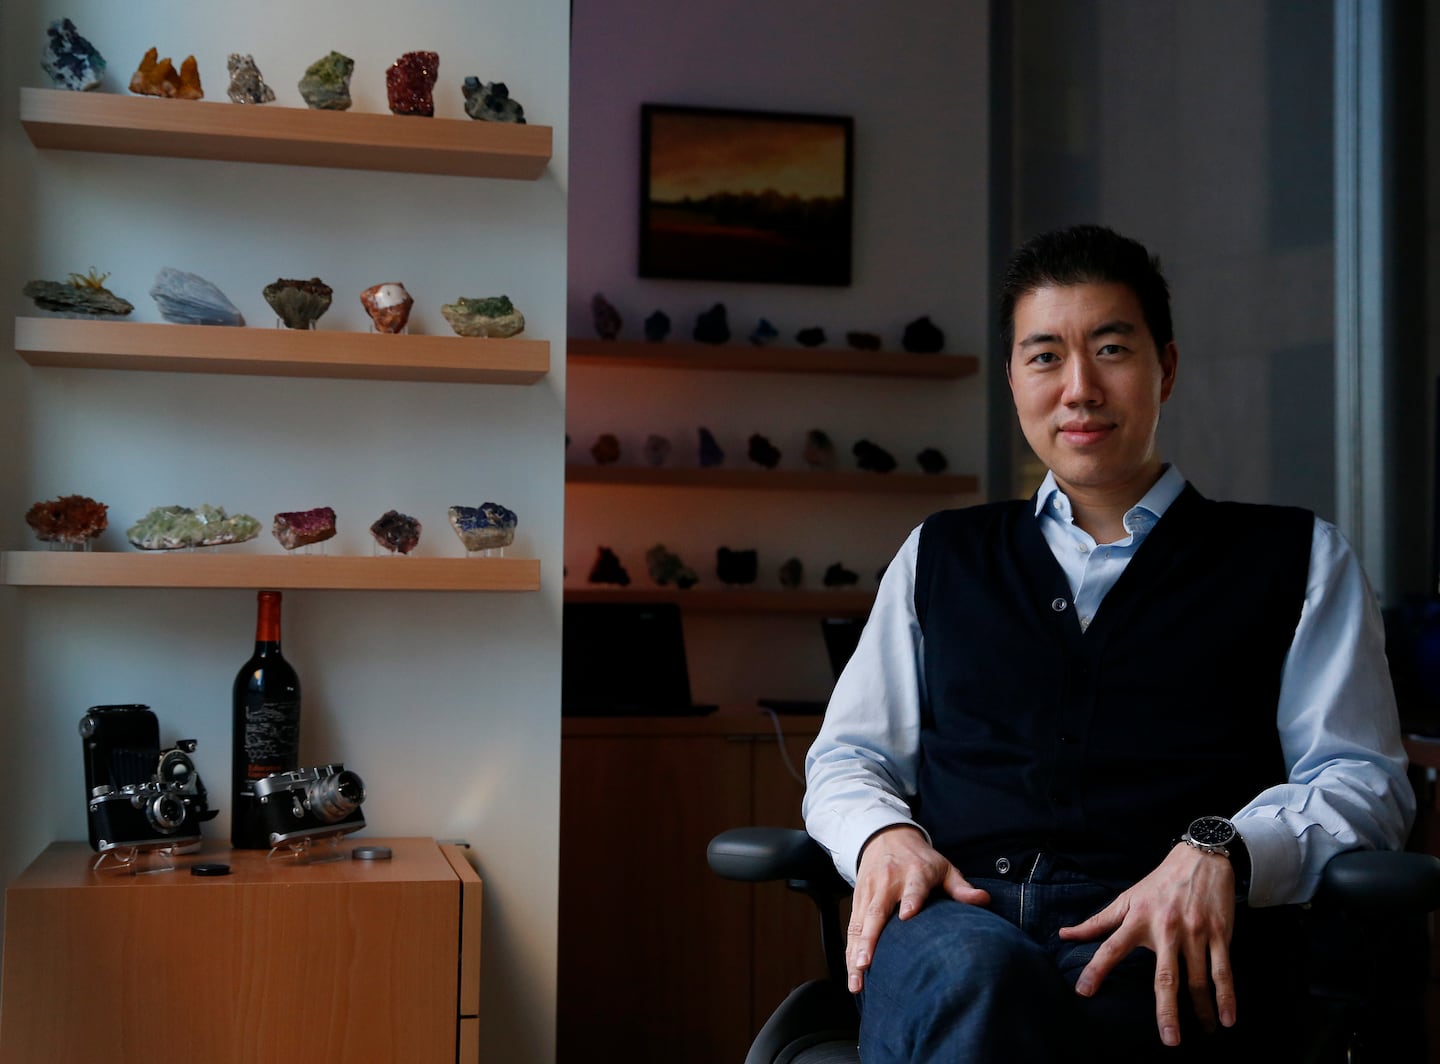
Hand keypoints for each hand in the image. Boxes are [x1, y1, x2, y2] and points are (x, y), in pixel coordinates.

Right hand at [846, 825, 989, 992]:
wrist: (887, 838)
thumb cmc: (920, 860)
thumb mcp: (943, 868)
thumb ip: (960, 887)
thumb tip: (984, 900)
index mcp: (914, 873)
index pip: (913, 887)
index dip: (910, 900)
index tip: (906, 916)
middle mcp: (887, 882)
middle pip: (877, 911)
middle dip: (869, 940)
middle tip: (866, 965)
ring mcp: (869, 891)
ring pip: (859, 924)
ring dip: (855, 952)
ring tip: (856, 979)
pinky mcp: (857, 900)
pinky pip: (852, 927)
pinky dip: (850, 950)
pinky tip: (853, 972)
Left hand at [1059, 844, 1235, 1047]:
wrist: (1200, 859)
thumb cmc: (1159, 883)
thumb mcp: (1126, 898)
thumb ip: (1098, 922)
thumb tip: (1065, 934)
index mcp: (1138, 920)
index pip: (1111, 947)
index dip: (1095, 969)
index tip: (1084, 992)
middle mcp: (1166, 929)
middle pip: (1165, 976)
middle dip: (1167, 1009)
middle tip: (1169, 1040)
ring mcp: (1195, 933)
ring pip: (1198, 979)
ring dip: (1202, 1009)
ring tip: (1203, 1033)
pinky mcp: (1219, 934)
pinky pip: (1223, 970)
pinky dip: (1227, 996)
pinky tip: (1227, 1018)